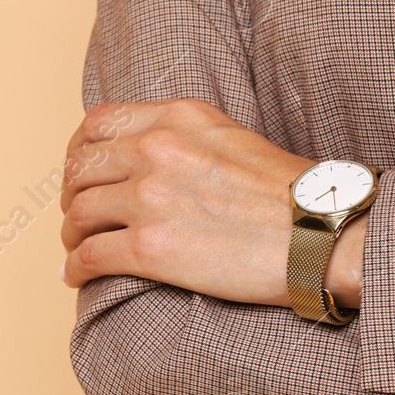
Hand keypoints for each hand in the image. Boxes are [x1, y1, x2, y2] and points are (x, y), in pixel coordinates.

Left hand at [59, 98, 365, 308]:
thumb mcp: (231, 137)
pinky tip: (76, 276)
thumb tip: (147, 155)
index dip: (79, 151)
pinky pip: (89, 256)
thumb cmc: (289, 195)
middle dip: (72, 194)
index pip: (98, 124)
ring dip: (71, 233)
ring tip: (77, 247)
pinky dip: (75, 268)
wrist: (322, 234)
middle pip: (81, 168)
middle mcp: (156, 150)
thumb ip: (184, 137)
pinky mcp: (149, 248)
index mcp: (177, 118)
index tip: (82, 172)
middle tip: (77, 215)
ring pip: (78, 212)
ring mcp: (149, 198)